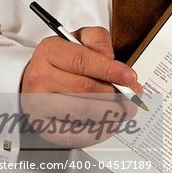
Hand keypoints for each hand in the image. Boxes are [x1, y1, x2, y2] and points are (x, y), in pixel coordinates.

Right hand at [21, 27, 140, 146]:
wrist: (37, 84)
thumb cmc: (64, 64)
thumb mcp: (80, 40)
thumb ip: (98, 40)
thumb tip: (110, 57)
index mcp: (49, 51)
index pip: (82, 61)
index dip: (111, 71)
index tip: (131, 78)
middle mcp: (40, 77)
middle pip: (86, 89)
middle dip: (116, 94)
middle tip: (134, 97)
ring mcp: (39, 104)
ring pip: (84, 111)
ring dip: (112, 113)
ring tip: (127, 110)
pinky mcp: (45, 127)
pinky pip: (78, 132)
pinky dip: (100, 129)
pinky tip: (111, 123)